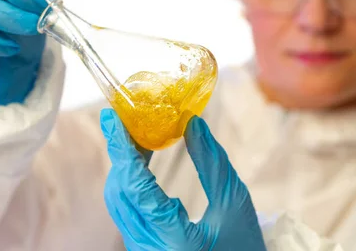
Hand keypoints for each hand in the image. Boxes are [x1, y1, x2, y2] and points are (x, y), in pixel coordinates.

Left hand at [100, 109, 266, 250]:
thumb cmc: (244, 247)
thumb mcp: (235, 202)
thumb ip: (212, 162)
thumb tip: (191, 122)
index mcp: (173, 238)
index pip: (136, 186)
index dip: (122, 148)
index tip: (111, 117)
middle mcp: (149, 246)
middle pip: (120, 190)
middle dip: (122, 151)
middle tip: (131, 117)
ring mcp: (141, 249)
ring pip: (119, 199)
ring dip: (126, 163)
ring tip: (139, 132)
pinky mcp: (142, 246)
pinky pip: (127, 208)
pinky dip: (132, 180)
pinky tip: (144, 159)